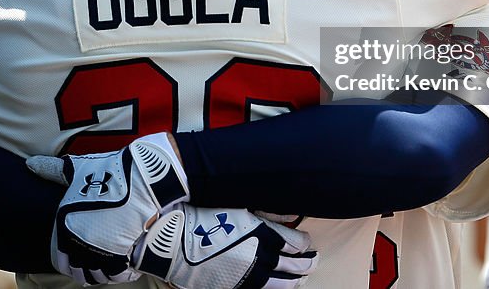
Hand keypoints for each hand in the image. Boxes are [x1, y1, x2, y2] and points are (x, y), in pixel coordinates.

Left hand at [27, 133, 189, 283]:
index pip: (60, 260)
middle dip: (87, 266)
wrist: (142, 181)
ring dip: (104, 270)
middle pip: (80, 271)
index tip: (80, 253)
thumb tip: (31, 164)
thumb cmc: (108, 174)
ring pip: (99, 276)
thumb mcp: (78, 170)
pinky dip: (122, 272)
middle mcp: (78, 246)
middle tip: (98, 257)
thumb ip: (53, 170)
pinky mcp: (121, 259)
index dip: (70, 259)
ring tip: (112, 260)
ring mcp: (100, 255)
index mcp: (63, 228)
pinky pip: (118, 276)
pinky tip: (126, 262)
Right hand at [134, 205, 315, 288]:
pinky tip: (278, 286)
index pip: (297, 242)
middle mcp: (262, 258)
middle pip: (296, 265)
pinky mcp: (237, 288)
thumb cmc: (205, 218)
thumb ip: (269, 213)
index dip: (304, 243)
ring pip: (284, 284)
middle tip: (313, 260)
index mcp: (265, 234)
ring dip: (296, 280)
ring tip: (302, 278)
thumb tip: (293, 215)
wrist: (175, 241)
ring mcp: (250, 277)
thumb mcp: (239, 208)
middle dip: (308, 263)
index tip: (306, 242)